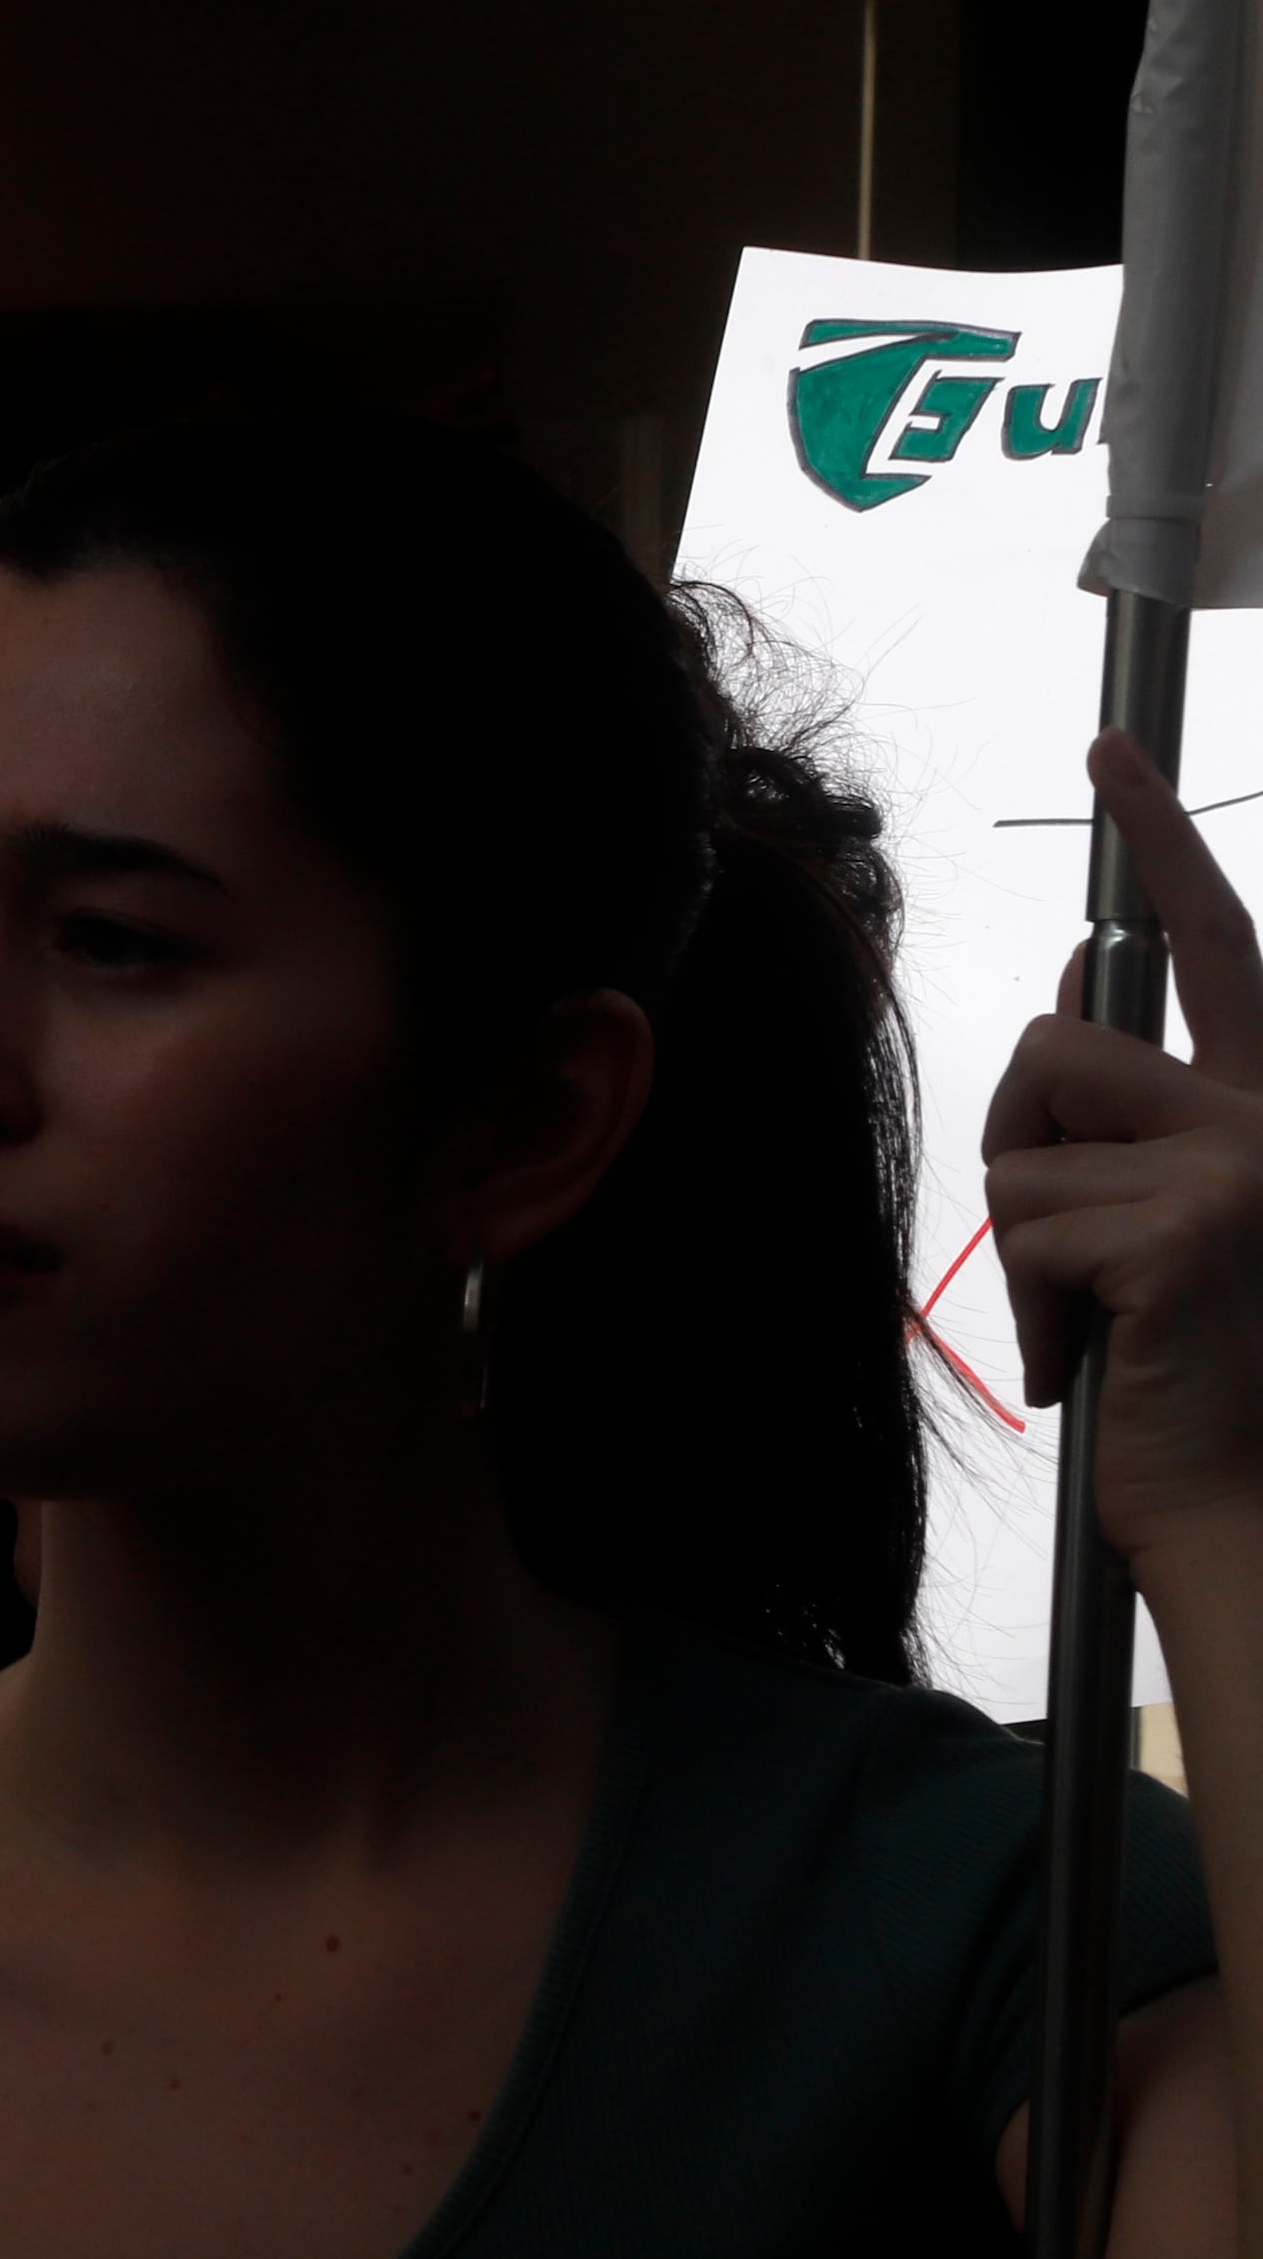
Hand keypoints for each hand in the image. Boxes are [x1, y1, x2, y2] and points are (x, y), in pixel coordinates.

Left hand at [985, 734, 1262, 1583]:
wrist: (1250, 1512)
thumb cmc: (1197, 1378)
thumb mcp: (1169, 1226)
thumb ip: (1137, 1116)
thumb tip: (1070, 988)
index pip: (1217, 944)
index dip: (1161, 837)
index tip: (1105, 746)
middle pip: (1062, 1036)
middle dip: (1018, 1130)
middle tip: (1064, 1242)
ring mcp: (1243, 1165)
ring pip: (1022, 1138)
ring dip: (1027, 1242)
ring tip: (1102, 1320)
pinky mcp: (1190, 1225)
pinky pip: (1021, 1225)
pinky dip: (1031, 1310)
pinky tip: (1099, 1361)